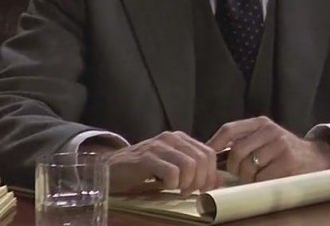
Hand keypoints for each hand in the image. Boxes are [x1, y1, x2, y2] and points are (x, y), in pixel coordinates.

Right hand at [86, 132, 220, 194]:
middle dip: (200, 180)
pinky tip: (165, 187)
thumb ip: (195, 172)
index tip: (205, 188)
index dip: (211, 173)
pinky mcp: (146, 158)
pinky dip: (173, 184)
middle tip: (190, 191)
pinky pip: (171, 171)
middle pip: (201, 159)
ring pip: (189, 165)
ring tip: (178, 190)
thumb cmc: (143, 171)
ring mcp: (158, 146)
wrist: (110, 169)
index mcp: (181, 139)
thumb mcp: (173, 169)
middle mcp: (171, 138)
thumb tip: (219, 181)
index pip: (208, 153)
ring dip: (187, 183)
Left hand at [206, 117, 329, 182]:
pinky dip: (261, 184)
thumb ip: (245, 141)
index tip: (208, 156)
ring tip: (258, 176)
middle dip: (234, 168)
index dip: (214, 143)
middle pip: (236, 152)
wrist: (317, 157)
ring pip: (248, 168)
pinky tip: (269, 180)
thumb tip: (212, 156)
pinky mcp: (287, 162)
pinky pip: (261, 178)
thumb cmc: (284, 151)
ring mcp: (280, 146)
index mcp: (261, 123)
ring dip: (249, 178)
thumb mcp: (266, 138)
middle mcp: (270, 131)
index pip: (230, 129)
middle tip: (242, 174)